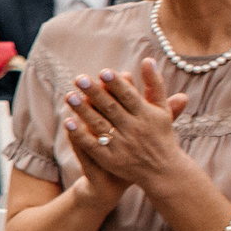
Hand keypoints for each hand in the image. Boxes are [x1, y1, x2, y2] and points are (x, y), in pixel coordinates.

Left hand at [62, 58, 189, 191]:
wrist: (162, 171)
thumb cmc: (160, 134)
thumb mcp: (160, 110)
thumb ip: (155, 85)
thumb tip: (147, 59)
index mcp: (147, 116)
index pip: (130, 97)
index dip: (117, 85)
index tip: (104, 72)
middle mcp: (135, 130)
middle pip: (112, 109)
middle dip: (96, 94)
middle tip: (80, 79)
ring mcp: (122, 146)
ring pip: (99, 126)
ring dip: (83, 111)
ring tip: (69, 96)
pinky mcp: (110, 160)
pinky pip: (92, 146)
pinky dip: (80, 135)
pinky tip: (68, 122)